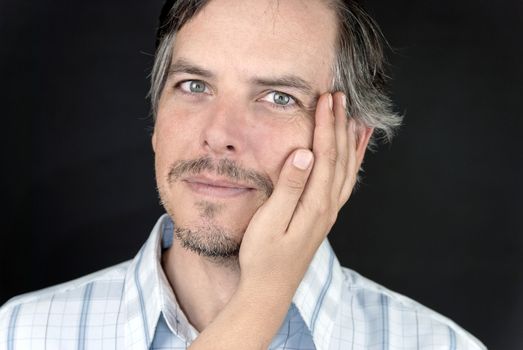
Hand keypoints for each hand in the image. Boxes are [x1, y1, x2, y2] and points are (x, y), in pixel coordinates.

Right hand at [189, 92, 368, 348]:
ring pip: (347, 170)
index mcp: (314, 204)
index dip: (326, 125)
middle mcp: (328, 207)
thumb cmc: (263, 257)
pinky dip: (352, 165)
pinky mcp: (324, 218)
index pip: (324, 155)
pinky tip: (353, 154)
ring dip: (350, 141)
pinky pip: (345, 185)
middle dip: (340, 125)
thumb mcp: (269, 222)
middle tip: (338, 97)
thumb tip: (304, 154)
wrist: (269, 290)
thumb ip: (288, 187)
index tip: (325, 99)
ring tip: (354, 117)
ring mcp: (329, 213)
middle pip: (340, 158)